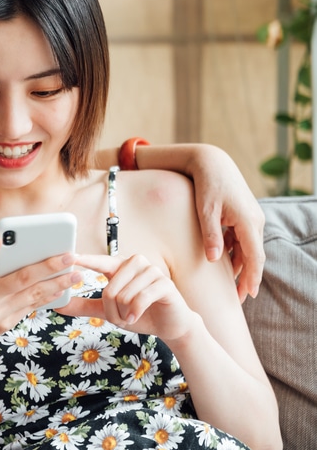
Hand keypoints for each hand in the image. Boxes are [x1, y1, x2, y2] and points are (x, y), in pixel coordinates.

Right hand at [0, 234, 80, 350]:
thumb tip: (11, 252)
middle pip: (21, 279)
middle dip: (48, 266)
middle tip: (69, 255)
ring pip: (33, 294)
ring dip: (58, 283)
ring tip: (76, 273)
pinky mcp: (6, 323)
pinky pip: (31, 306)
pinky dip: (48, 296)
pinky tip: (62, 289)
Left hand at [57, 253, 197, 342]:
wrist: (169, 325)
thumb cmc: (138, 313)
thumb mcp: (107, 311)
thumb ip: (84, 305)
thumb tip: (58, 305)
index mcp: (119, 266)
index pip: (98, 261)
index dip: (84, 259)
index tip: (69, 256)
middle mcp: (135, 264)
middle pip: (110, 289)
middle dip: (112, 311)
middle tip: (121, 317)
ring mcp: (151, 271)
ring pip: (124, 296)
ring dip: (124, 314)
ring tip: (132, 316)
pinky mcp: (164, 283)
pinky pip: (140, 299)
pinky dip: (135, 313)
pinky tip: (136, 317)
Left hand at [188, 145, 265, 301]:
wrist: (212, 162)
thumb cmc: (207, 185)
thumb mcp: (206, 211)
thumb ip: (211, 235)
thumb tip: (214, 260)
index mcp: (248, 222)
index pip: (255, 257)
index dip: (252, 277)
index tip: (248, 295)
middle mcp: (254, 221)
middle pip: (254, 256)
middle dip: (247, 277)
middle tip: (238, 298)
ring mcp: (251, 218)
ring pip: (248, 248)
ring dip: (241, 265)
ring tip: (231, 286)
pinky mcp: (244, 215)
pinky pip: (243, 238)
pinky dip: (236, 251)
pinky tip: (225, 262)